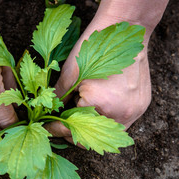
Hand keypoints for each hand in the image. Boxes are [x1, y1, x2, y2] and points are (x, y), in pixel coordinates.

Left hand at [46, 13, 152, 141]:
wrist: (126, 30)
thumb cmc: (94, 48)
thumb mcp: (69, 72)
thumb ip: (58, 96)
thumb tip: (48, 112)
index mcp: (100, 104)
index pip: (72, 128)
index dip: (57, 129)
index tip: (48, 129)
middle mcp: (121, 113)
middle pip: (92, 137)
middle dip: (73, 133)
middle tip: (61, 126)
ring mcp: (134, 111)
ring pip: (107, 134)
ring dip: (91, 129)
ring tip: (77, 121)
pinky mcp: (141, 107)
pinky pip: (122, 125)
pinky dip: (106, 122)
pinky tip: (95, 114)